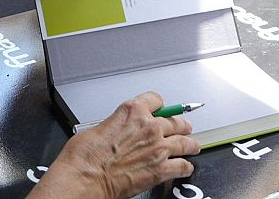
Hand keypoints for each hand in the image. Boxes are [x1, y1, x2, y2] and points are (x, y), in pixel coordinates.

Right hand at [34, 92, 199, 198]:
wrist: (86, 178)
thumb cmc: (85, 157)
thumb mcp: (97, 128)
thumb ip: (115, 126)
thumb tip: (116, 132)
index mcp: (132, 112)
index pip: (156, 100)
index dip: (160, 105)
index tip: (162, 108)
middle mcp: (149, 127)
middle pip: (175, 121)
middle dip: (181, 125)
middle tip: (184, 127)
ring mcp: (158, 148)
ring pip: (184, 142)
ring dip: (190, 144)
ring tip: (193, 145)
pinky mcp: (160, 169)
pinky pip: (182, 165)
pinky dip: (185, 166)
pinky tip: (186, 167)